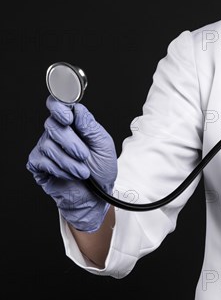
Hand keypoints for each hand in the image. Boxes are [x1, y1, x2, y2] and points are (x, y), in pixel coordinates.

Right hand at [26, 95, 117, 231]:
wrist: (96, 194)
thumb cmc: (101, 168)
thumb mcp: (103, 144)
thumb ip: (90, 126)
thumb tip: (78, 109)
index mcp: (74, 123)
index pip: (59, 105)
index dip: (59, 107)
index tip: (68, 118)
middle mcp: (57, 132)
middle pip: (53, 125)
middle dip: (71, 143)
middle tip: (84, 156)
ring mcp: (46, 147)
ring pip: (48, 145)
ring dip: (69, 161)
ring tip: (83, 171)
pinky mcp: (38, 163)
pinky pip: (42, 161)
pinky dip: (60, 169)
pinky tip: (70, 175)